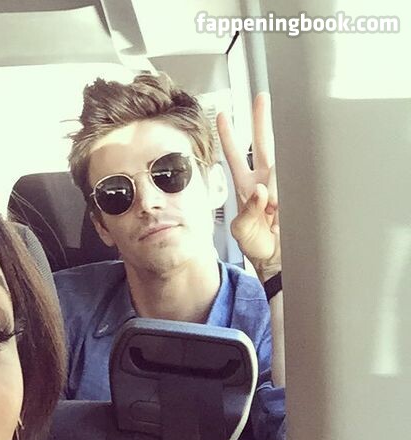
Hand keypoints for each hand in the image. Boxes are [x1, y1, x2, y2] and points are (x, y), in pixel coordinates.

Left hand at [217, 94, 280, 279]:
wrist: (278, 261)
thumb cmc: (257, 245)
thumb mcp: (243, 232)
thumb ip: (248, 213)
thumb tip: (260, 192)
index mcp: (246, 187)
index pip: (236, 156)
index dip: (228, 136)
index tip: (221, 115)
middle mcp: (264, 182)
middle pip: (263, 144)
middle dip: (261, 121)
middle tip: (261, 99)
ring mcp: (282, 186)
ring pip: (281, 163)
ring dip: (277, 175)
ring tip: (274, 199)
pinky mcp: (296, 193)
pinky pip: (295, 182)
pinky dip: (288, 191)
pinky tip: (281, 202)